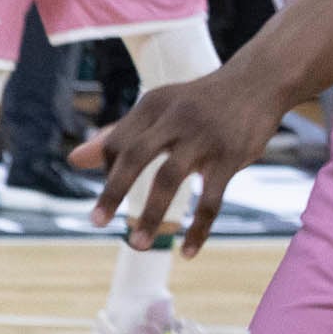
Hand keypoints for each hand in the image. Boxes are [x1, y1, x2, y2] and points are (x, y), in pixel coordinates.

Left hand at [72, 62, 283, 255]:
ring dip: (152, 216)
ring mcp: (203, 138)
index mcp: (152, 105)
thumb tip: (73, 160)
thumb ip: (119, 135)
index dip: (107, 171)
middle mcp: (174, 119)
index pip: (116, 142)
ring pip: (169, 180)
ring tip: (137, 245)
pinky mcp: (230, 157)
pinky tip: (187, 252)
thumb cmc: (198, 102)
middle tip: (95, 222)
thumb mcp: (158, 109)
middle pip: (135, 155)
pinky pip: (211, 199)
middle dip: (113, 191)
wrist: (258, 81)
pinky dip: (198, 229)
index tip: (107, 198)